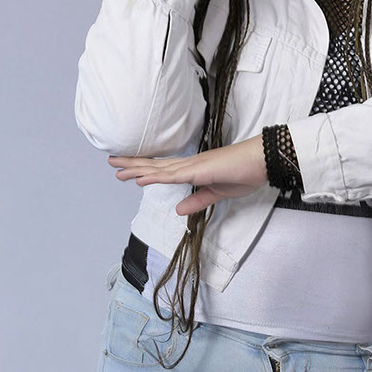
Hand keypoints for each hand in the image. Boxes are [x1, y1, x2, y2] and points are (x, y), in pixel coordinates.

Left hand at [108, 134, 267, 215]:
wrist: (260, 161)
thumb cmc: (243, 173)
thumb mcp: (217, 194)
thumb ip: (197, 200)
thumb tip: (179, 209)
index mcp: (194, 169)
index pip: (164, 170)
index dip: (145, 169)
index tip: (128, 170)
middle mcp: (189, 164)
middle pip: (155, 165)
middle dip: (133, 165)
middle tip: (112, 163)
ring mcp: (192, 165)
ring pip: (159, 168)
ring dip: (137, 168)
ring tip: (117, 168)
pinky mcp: (198, 170)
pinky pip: (172, 175)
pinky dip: (155, 176)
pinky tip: (140, 177)